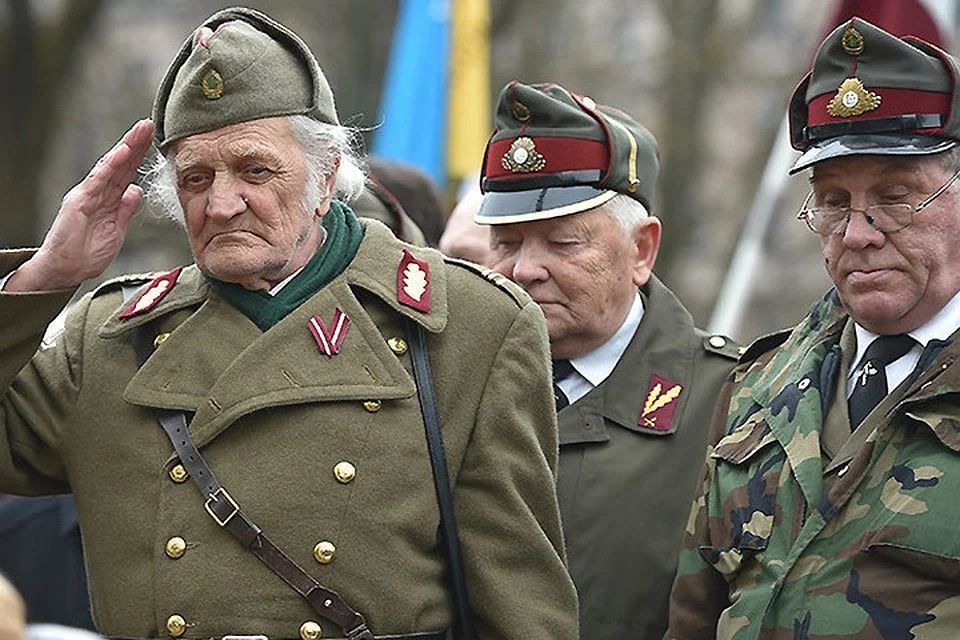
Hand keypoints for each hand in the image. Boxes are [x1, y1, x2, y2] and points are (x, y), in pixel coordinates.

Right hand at [7, 119, 155, 291]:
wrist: (65, 270)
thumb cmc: (87, 252)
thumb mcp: (117, 229)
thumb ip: (125, 209)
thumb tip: (136, 190)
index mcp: (108, 198)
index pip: (127, 173)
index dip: (141, 156)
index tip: (156, 140)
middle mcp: (97, 192)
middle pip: (121, 164)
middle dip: (136, 144)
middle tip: (151, 124)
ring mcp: (87, 195)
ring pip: (110, 166)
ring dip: (127, 147)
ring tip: (141, 130)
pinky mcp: (79, 202)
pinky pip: (98, 180)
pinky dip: (110, 166)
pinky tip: (122, 152)